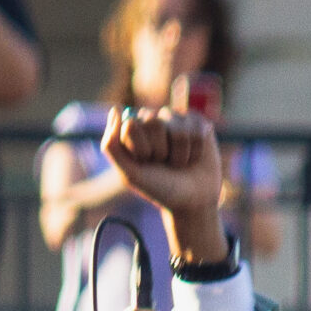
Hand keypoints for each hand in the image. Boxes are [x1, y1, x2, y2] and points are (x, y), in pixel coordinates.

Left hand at [102, 105, 229, 266]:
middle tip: (162, 163)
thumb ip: (112, 146)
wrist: (191, 201)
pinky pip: (197, 129)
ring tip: (179, 163)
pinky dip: (195, 151)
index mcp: (134, 130)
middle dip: (160, 151)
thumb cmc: (159, 187)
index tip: (144, 162)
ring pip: (178, 129)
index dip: (140, 148)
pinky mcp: (198, 123)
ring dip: (179, 154)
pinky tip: (193, 157)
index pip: (131, 124)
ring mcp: (177, 120)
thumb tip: (115, 110)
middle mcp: (154, 120)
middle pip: (154, 122)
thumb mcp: (130, 173)